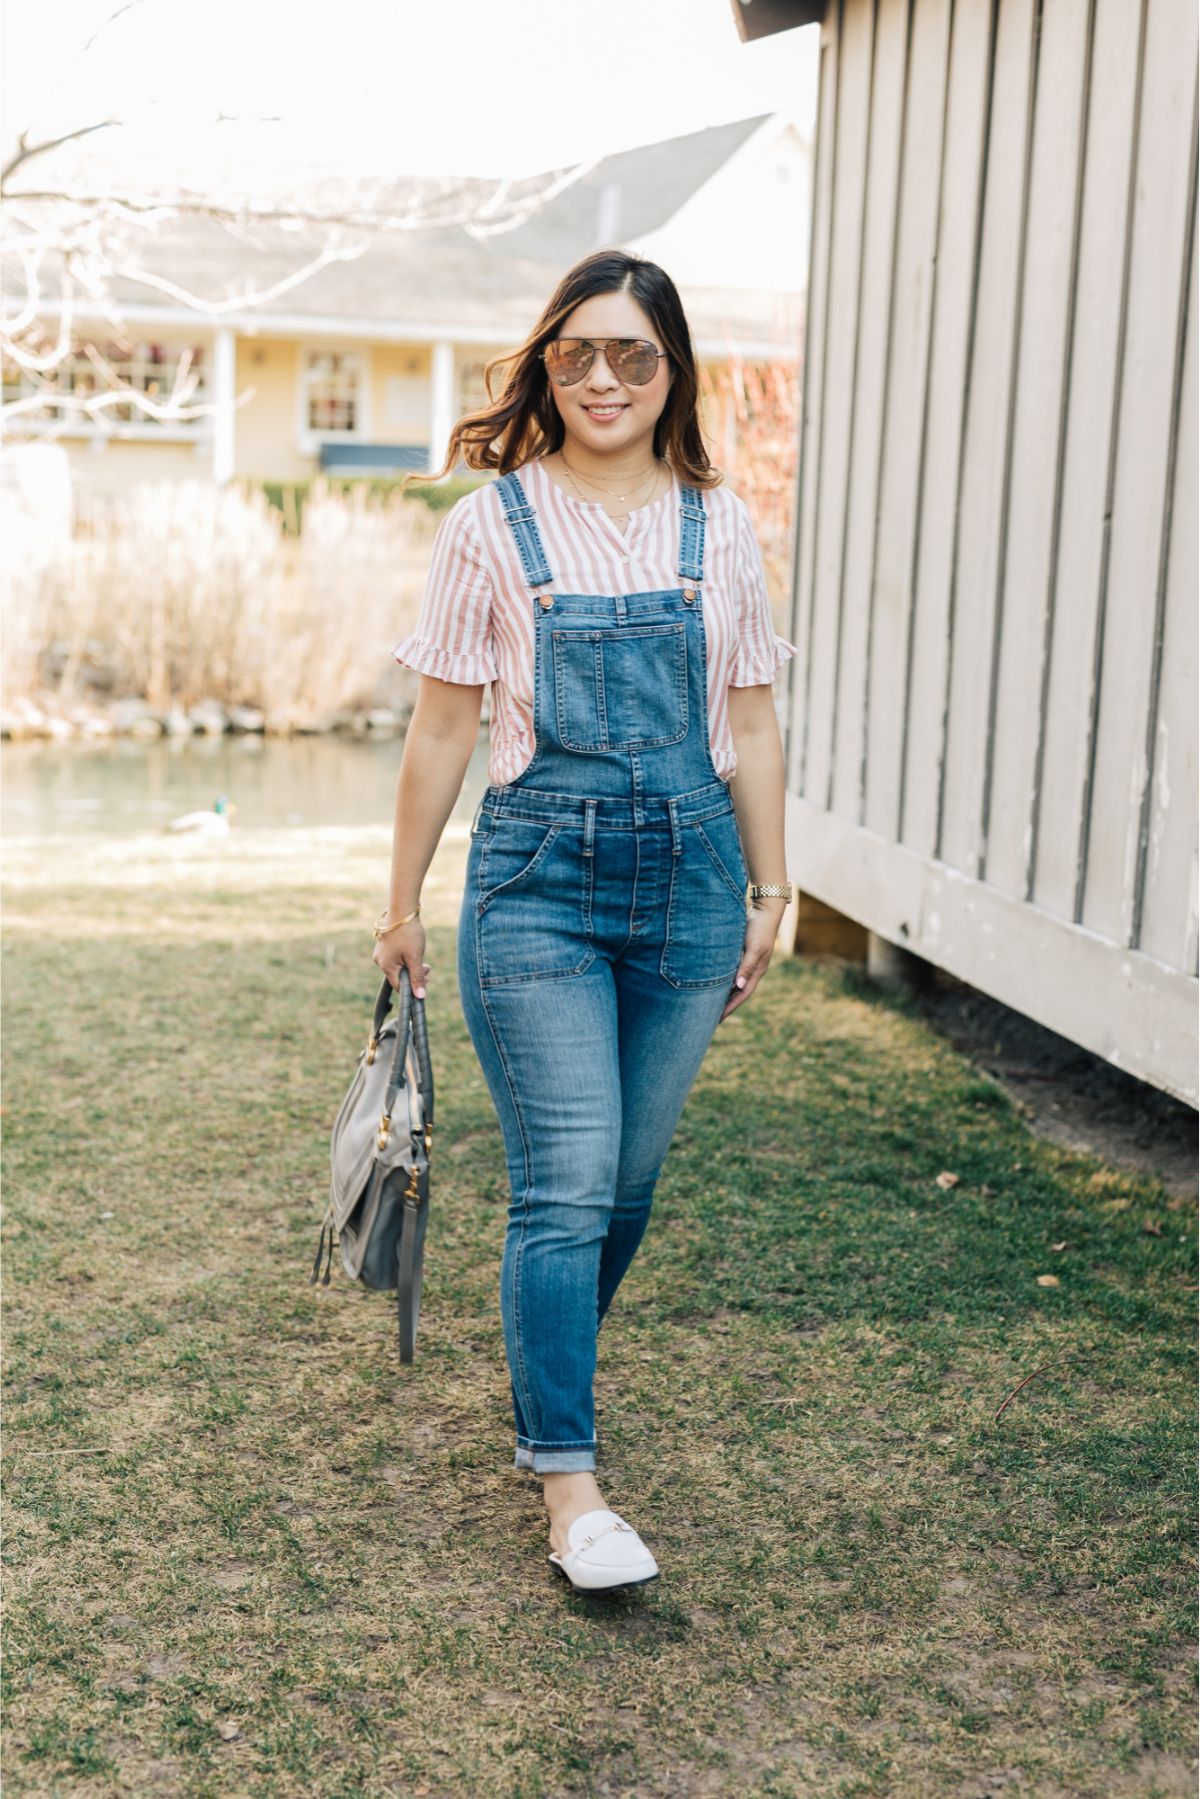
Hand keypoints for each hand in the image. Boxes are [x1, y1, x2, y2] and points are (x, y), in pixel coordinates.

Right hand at [372, 919, 429, 998]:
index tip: (426, 979)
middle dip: (415, 974)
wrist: (402, 909)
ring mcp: (381, 953)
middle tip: (427, 967)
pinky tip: (414, 951)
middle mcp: (380, 961)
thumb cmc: (408, 933)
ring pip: (399, 967)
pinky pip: (396, 958)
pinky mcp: (384, 946)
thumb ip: (417, 977)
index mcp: (386, 966)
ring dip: (412, 965)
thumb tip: (420, 996)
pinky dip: (406, 958)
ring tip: (422, 958)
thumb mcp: (415, 957)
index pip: (400, 986)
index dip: (414, 986)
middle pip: (399, 976)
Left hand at [719, 902, 785, 1021]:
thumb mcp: (754, 948)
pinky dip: (723, 978)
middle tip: (710, 1016)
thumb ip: (747, 966)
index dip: (731, 1007)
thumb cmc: (759, 928)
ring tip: (709, 1002)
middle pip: (738, 991)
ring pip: (733, 981)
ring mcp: (748, 960)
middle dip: (726, 1004)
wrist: (764, 908)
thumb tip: (739, 986)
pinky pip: (731, 970)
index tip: (718, 1018)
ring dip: (723, 992)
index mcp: (757, 970)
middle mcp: (752, 968)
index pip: (742, 994)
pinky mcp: (741, 952)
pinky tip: (712, 980)